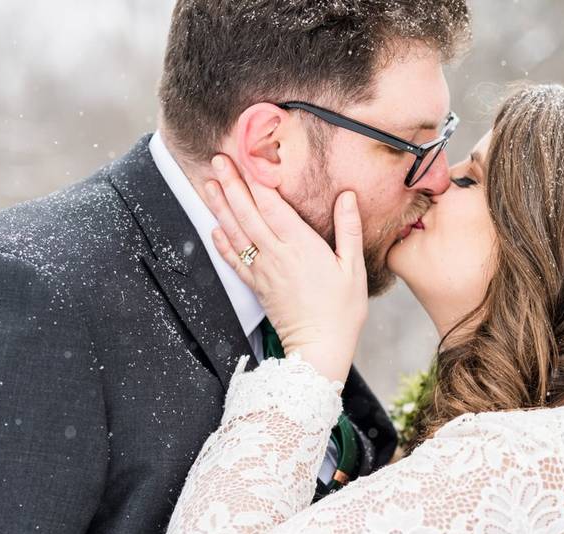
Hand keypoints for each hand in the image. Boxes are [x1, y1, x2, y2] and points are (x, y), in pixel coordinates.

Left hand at [203, 154, 367, 385]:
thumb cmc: (343, 309)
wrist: (320, 347)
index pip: (273, 206)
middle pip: (248, 214)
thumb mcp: (354, 267)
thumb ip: (349, 229)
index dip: (258, 180)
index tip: (247, 156)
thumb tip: (347, 196)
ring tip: (209, 184)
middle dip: (232, 184)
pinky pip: (234, 261)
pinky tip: (212, 228)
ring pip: (236, 233)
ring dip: (220, 207)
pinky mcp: (257, 287)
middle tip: (218, 159)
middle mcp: (277, 255)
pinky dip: (221, 243)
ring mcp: (263, 271)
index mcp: (302, 247)